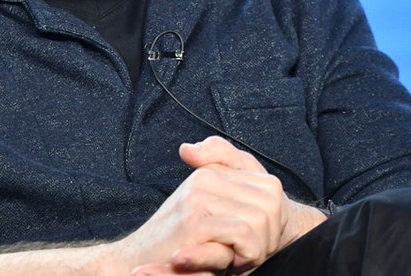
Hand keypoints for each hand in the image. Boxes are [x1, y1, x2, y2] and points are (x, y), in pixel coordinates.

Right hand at [128, 137, 326, 275]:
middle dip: (267, 237)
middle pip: (272, 204)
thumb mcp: (210, 209)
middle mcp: (204, 178)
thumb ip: (219, 174)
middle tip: (243, 253)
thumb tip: (189, 148)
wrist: (139, 259)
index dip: (271, 221)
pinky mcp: (193, 221)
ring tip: (234, 258)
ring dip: (256, 249)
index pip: (272, 189)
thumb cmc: (181, 242)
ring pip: (261, 219)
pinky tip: (229, 263)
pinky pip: (245, 235)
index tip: (248, 238)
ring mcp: (197, 197)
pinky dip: (247, 256)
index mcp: (211, 171)